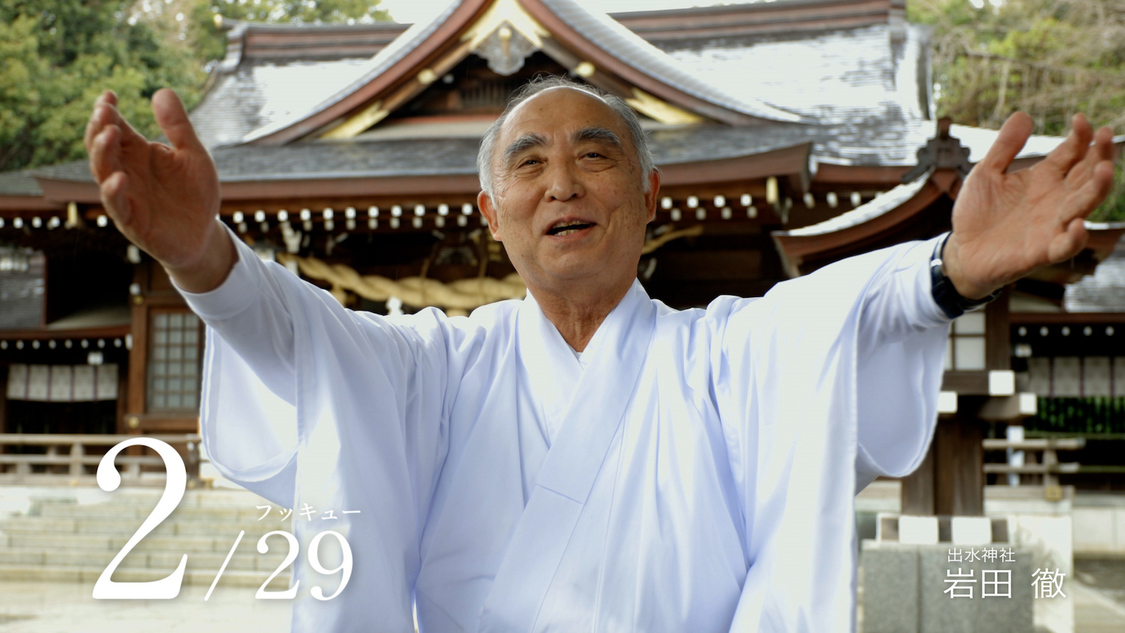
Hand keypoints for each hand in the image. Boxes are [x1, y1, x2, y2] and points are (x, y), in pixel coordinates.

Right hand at [85, 89, 233, 292]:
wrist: (205, 235)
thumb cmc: (195, 194)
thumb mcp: (193, 155)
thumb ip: (178, 127)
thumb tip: (162, 91)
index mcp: (138, 154)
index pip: (115, 128)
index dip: (107, 112)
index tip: (109, 95)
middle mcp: (127, 172)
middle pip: (102, 147)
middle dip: (99, 128)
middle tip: (103, 111)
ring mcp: (127, 197)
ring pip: (103, 173)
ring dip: (103, 154)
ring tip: (109, 134)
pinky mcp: (133, 222)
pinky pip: (118, 206)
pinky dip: (115, 192)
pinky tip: (119, 178)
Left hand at [943, 112, 1115, 298]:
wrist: (962, 251)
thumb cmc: (978, 213)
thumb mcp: (985, 173)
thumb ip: (1004, 147)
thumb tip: (1023, 114)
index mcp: (1045, 178)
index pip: (1072, 153)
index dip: (1080, 136)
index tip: (1080, 119)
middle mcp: (1056, 199)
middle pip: (1087, 174)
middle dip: (1099, 155)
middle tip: (1105, 135)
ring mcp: (1052, 225)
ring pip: (1084, 205)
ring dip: (1097, 188)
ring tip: (1104, 169)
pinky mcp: (1042, 251)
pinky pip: (1066, 245)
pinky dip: (1075, 237)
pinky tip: (1078, 224)